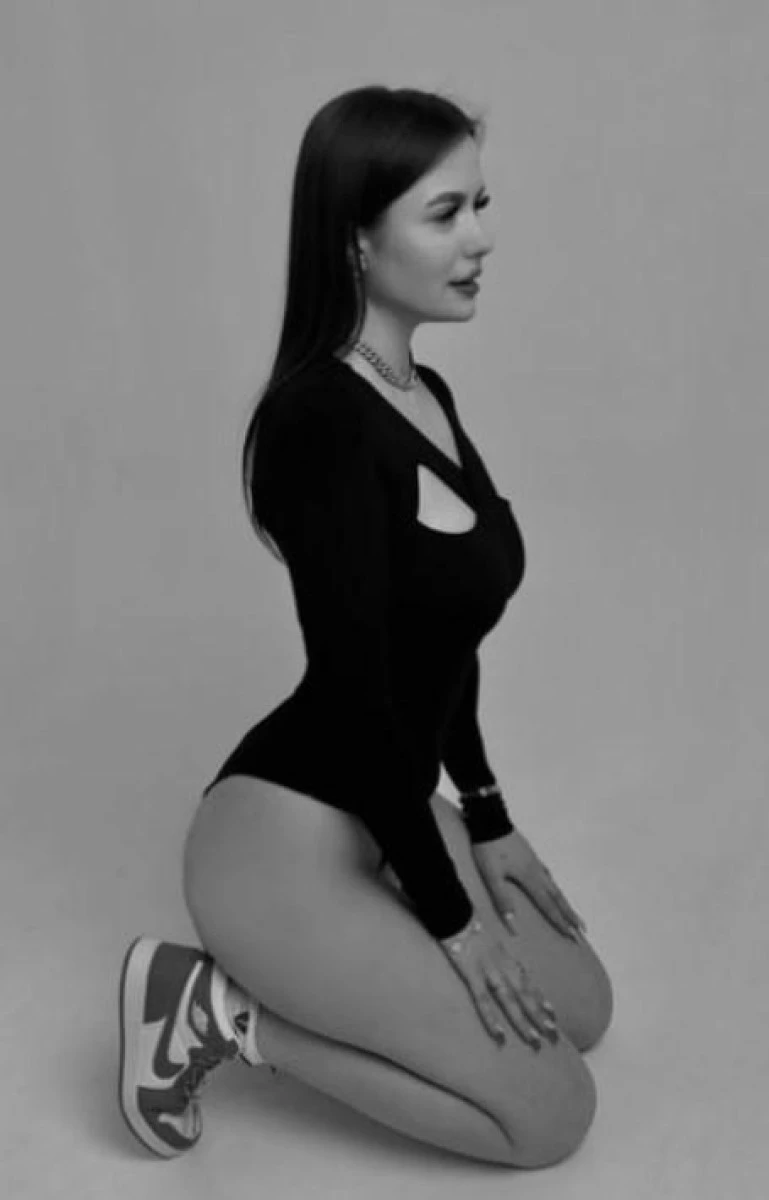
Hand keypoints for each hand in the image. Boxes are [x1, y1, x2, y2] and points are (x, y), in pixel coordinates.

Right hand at [437, 915, 559, 1048]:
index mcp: (505, 956)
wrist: (453, 910)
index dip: (540, 997)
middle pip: (523, 993)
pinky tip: (499, 1034)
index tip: (552, 1013)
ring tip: (535, 1040)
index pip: (527, 980)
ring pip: (510, 1000)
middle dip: (538, 1014)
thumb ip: (495, 950)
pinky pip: (483, 1000)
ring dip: (523, 1020)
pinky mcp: (472, 974)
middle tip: (553, 1034)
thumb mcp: (487, 936)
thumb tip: (500, 959)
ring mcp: (488, 970)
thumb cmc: (467, 922)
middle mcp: (502, 965)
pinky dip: (492, 1018)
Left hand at [472, 829, 586, 940]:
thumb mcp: (491, 876)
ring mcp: (534, 861)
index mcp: (529, 877)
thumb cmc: (488, 848)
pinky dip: (553, 886)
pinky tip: (551, 885)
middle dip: (570, 915)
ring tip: (571, 913)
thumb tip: (512, 925)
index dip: (560, 922)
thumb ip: (502, 899)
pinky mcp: (529, 854)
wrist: (489, 819)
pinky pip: (547, 875)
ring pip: (554, 886)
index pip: (548, 905)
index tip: (573, 937)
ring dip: (564, 902)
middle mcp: (537, 870)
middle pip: (558, 897)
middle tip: (583, 930)